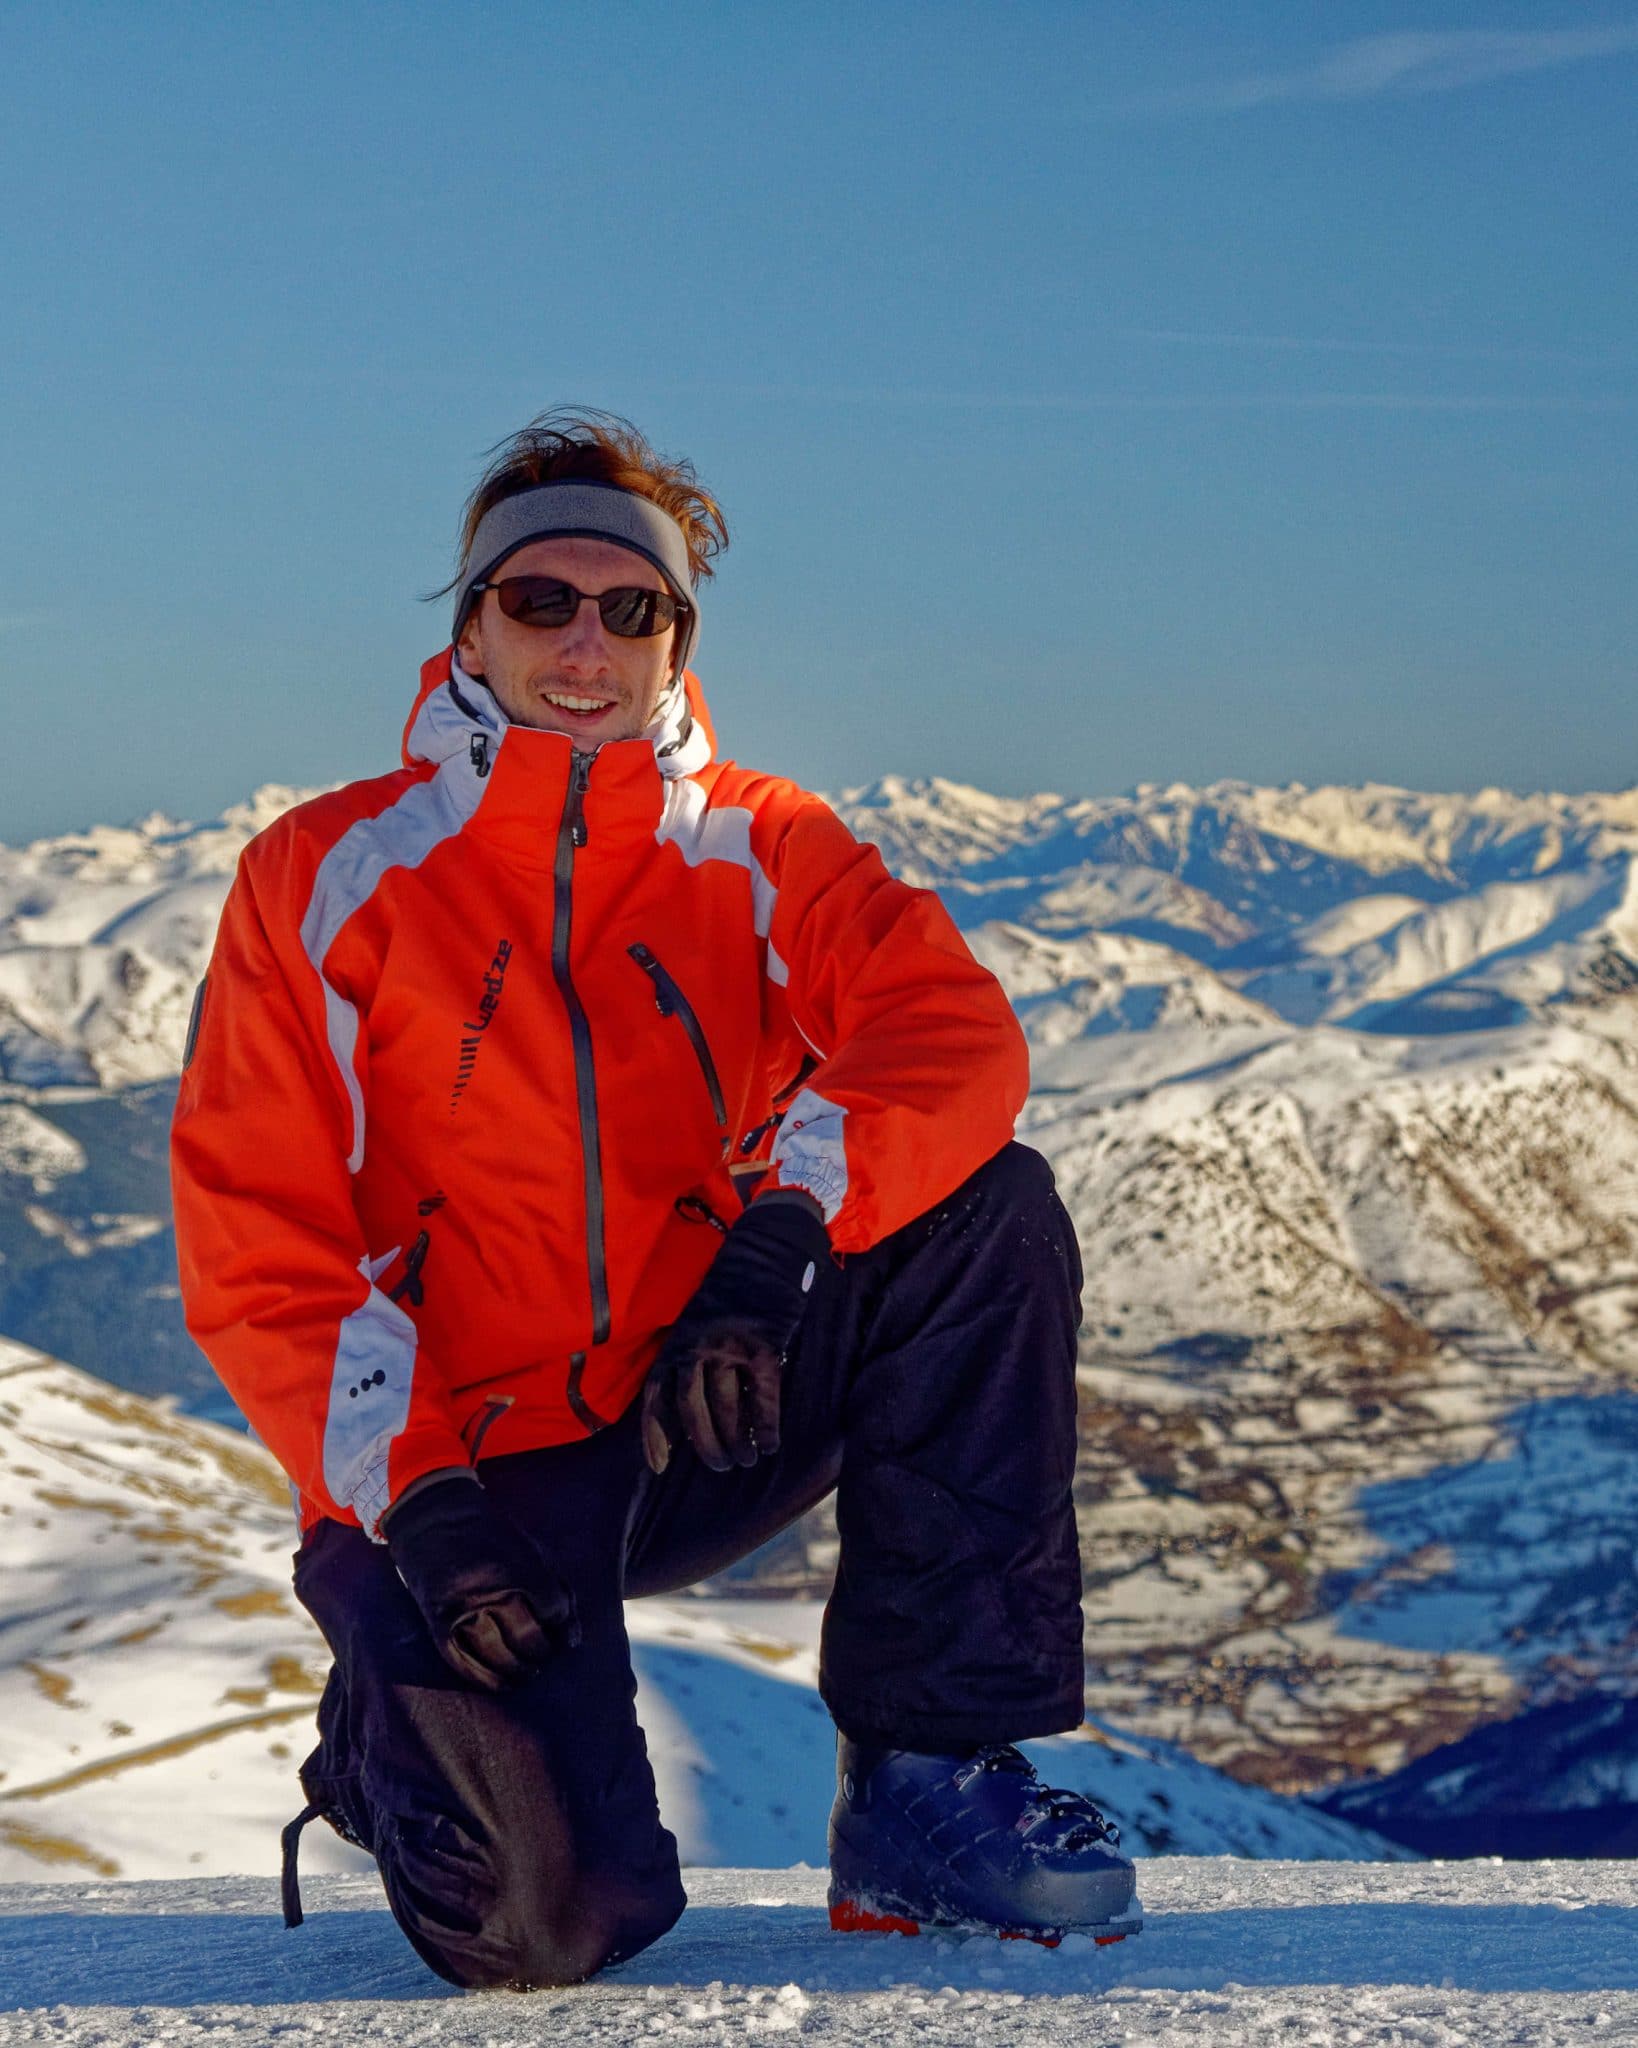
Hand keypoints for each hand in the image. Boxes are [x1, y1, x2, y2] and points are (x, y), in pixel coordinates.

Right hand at [382, 1474, 579, 1689]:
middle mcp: (490, 1588)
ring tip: (529, 1673)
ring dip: (519, 1671)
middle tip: (545, 1657)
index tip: (562, 1635)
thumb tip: (572, 1638)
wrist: (433, 1518)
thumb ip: (557, 1589)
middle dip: (543, 1653)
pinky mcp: (437, 1622)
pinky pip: (463, 1662)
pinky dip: (486, 1679)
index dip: (562, 1627)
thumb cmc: (490, 1535)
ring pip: (497, 1656)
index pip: (553, 1610)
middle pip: (528, 1637)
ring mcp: (460, 1608)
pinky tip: (503, 1683)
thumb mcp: (531, 1549)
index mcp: (518, 1565)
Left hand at [641, 1193, 828, 1474]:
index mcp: (677, 1341)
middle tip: (719, 1466)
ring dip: (736, 1440)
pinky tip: (769, 1445)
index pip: (657, 1395)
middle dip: (705, 1443)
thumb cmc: (731, 1291)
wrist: (766, 1251)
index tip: (660, 1466)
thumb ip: (688, 1357)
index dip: (656, 1434)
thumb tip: (686, 1409)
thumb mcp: (696, 1320)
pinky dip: (765, 1426)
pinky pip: (763, 1398)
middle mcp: (698, 1346)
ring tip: (745, 1459)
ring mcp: (731, 1347)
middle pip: (693, 1407)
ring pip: (728, 1407)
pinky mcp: (764, 1348)